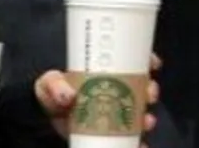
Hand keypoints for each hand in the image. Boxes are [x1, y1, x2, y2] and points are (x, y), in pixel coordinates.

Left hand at [34, 54, 162, 145]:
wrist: (45, 118)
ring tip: (147, 122)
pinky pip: (131, 138)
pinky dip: (139, 143)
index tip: (154, 63)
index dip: (148, 60)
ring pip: (141, 112)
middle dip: (151, 90)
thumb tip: (68, 94)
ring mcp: (116, 112)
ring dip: (148, 117)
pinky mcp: (113, 133)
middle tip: (150, 95)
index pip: (133, 61)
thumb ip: (55, 85)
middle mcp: (117, 89)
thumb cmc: (51, 92)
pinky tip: (142, 146)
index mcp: (106, 71)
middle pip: (143, 87)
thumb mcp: (50, 83)